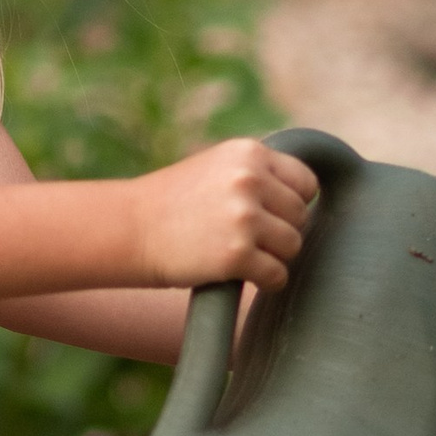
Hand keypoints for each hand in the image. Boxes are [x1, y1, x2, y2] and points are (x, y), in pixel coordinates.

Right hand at [132, 139, 319, 291]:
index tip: (272, 216)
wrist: (129, 229)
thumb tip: (306, 194)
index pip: (305, 182)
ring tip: (244, 256)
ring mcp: (244, 218)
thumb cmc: (172, 203)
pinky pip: (277, 275)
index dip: (293, 202)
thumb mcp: (216, 167)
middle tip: (250, 240)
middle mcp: (250, 181)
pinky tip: (245, 276)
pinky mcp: (236, 256)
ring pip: (292, 246)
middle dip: (281, 232)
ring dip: (274, 257)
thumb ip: (257, 173)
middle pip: (300, 216)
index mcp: (248, 153)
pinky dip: (267, 281)